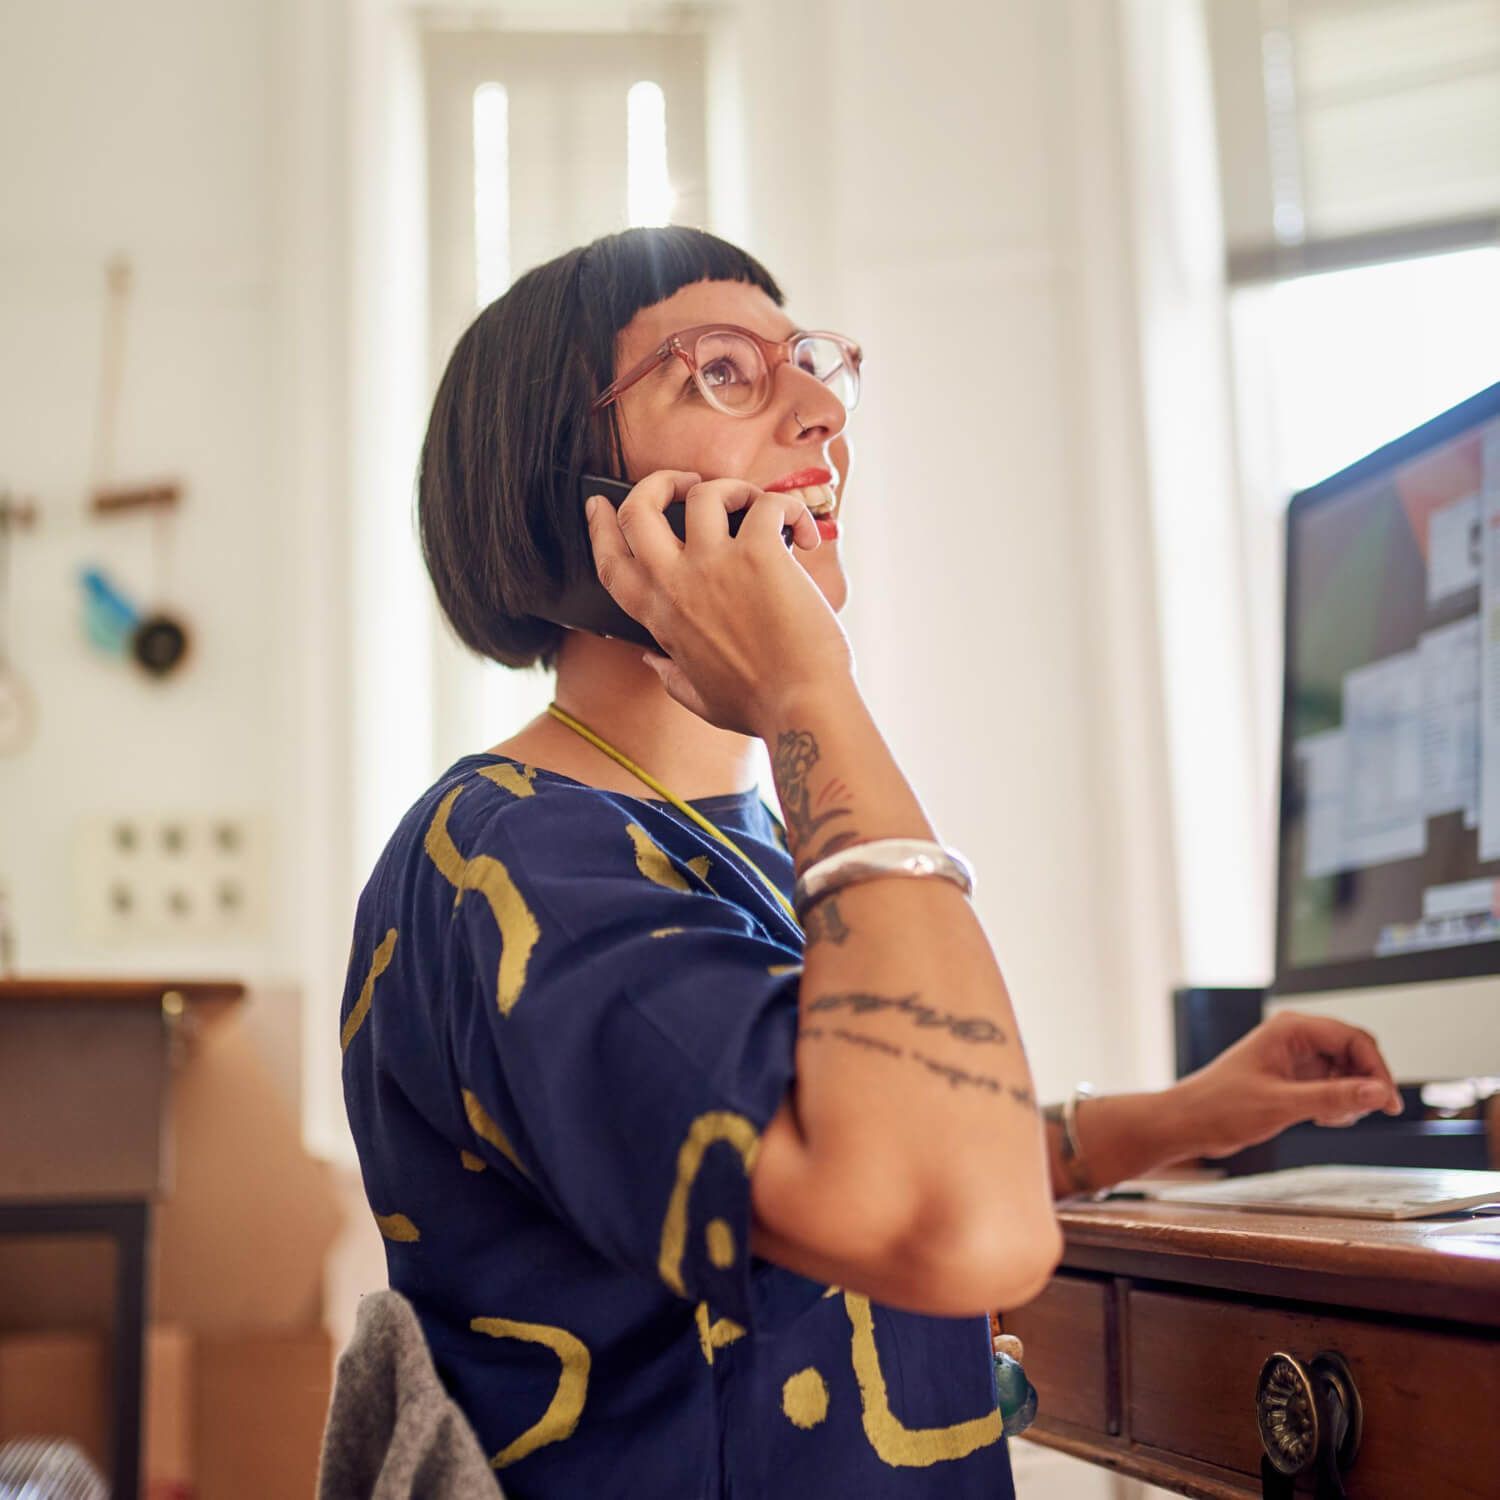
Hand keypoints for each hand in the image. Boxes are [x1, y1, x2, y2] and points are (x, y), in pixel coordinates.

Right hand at [584, 469, 854, 735]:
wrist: (802, 708)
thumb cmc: (758, 707)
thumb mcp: (697, 698)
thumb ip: (669, 676)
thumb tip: (651, 661)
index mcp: (658, 616)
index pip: (609, 561)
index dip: (600, 525)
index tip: (600, 503)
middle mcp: (677, 583)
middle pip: (638, 508)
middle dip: (657, 482)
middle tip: (686, 483)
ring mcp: (716, 564)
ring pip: (703, 493)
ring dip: (731, 489)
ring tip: (755, 505)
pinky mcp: (760, 554)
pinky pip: (768, 505)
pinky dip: (789, 510)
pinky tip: (806, 538)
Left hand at [1168, 1011, 1402, 1159]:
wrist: (1189, 1122)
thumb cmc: (1220, 1106)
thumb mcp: (1282, 1104)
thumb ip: (1333, 1098)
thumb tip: (1378, 1093)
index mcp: (1290, 1029)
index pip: (1354, 1039)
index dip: (1377, 1070)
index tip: (1388, 1103)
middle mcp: (1295, 1037)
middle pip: (1355, 1053)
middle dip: (1364, 1084)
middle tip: (1360, 1114)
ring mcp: (1295, 1057)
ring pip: (1347, 1071)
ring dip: (1350, 1097)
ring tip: (1329, 1119)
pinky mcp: (1293, 1077)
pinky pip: (1333, 1085)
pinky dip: (1336, 1103)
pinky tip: (1321, 1119)